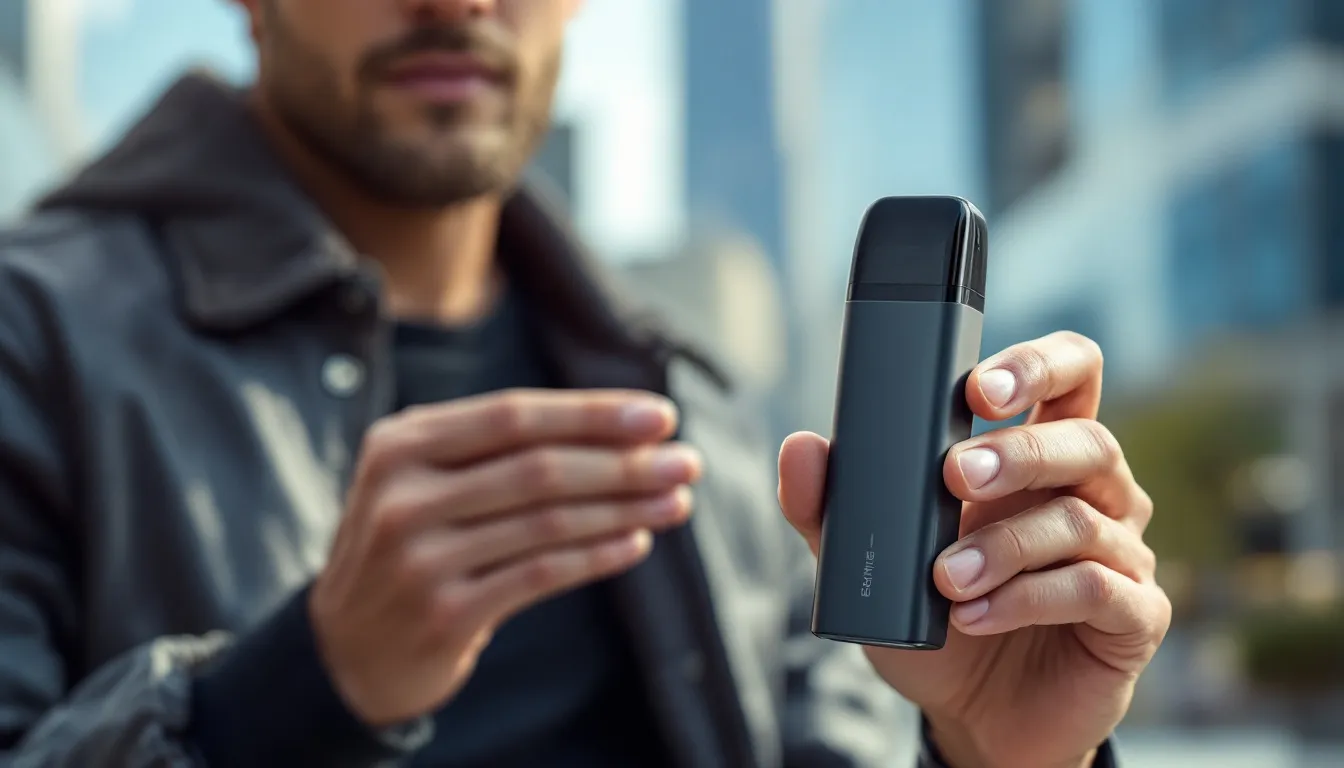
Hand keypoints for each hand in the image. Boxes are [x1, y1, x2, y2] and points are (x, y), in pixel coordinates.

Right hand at [310, 389, 699, 727]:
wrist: (348, 648)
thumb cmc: (410, 544)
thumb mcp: (425, 479)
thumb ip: (499, 449)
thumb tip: (626, 428)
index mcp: (401, 444)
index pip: (515, 414)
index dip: (592, 413)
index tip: (660, 415)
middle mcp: (403, 495)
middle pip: (538, 466)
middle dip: (625, 462)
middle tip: (687, 462)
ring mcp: (420, 557)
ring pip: (548, 521)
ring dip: (625, 508)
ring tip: (677, 501)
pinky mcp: (444, 613)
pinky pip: (541, 574)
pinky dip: (597, 556)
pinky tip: (637, 542)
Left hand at [780, 332, 1169, 767]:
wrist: (973, 715)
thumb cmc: (933, 617)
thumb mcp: (872, 561)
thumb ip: (833, 506)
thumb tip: (800, 448)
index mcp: (1040, 454)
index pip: (1071, 373)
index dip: (1036, 365)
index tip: (978, 389)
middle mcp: (1094, 492)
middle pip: (1087, 438)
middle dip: (1016, 452)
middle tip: (954, 475)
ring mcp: (1122, 552)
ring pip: (1079, 518)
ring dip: (1002, 545)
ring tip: (943, 578)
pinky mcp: (1135, 616)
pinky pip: (1097, 589)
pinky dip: (1026, 599)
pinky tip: (973, 616)